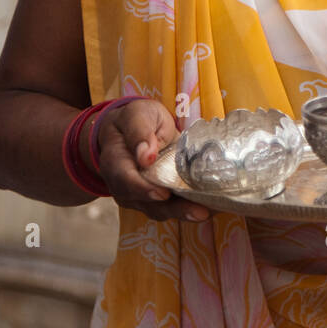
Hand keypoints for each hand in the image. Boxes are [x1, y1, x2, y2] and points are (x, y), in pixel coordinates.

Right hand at [92, 98, 210, 223]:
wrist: (134, 129)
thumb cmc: (135, 119)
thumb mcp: (137, 114)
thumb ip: (139, 131)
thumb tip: (145, 155)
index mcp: (115, 160)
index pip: (125, 179)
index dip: (143, 189)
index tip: (162, 194)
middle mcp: (123, 184)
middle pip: (145, 202)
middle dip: (173, 209)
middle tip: (199, 212)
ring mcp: (138, 195)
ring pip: (159, 210)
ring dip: (184, 213)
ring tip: (208, 213)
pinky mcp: (155, 198)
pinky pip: (170, 207)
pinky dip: (189, 208)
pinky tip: (211, 208)